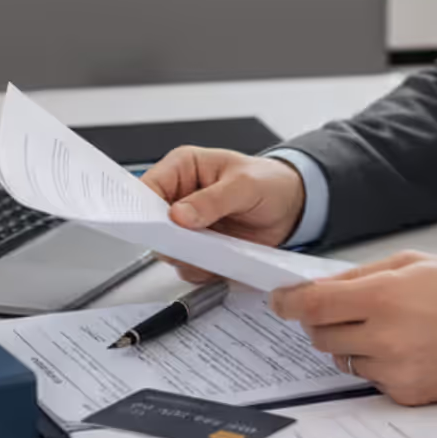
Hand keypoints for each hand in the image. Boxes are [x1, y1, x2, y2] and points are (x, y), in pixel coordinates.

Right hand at [137, 147, 305, 281]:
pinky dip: (203, 269)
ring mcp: (188, 225)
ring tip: (216, 251)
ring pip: (168, 250)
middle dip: (170, 239)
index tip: (156, 227)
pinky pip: (188, 265)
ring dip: (188, 257)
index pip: (147, 188)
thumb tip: (178, 215)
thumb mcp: (245, 185)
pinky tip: (222, 260)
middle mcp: (179, 196)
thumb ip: (212, 200)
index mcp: (183, 168)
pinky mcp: (199, 247)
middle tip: (192, 245)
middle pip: (152, 225)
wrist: (291, 205)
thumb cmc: (269, 182)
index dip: (144, 209)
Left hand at [269, 252, 436, 405]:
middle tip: (344, 312)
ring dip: (353, 345)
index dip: (289, 304)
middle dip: (323, 323)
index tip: (282, 302)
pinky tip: (407, 348)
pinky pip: (371, 380)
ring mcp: (395, 370)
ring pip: (345, 360)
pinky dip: (378, 364)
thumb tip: (320, 287)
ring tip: (388, 329)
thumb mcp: (412, 263)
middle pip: (321, 337)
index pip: (313, 306)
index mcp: (384, 297)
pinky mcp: (407, 394)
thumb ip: (361, 276)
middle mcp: (385, 337)